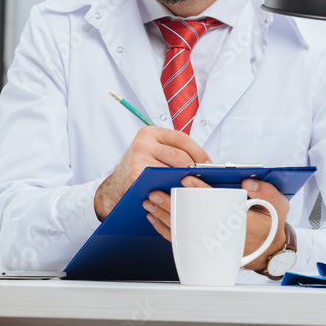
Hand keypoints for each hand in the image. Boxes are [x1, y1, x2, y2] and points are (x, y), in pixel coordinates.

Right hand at [94, 126, 210, 220]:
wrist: (116, 186)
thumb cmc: (141, 169)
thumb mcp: (153, 151)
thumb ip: (173, 150)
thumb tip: (205, 163)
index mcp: (150, 132)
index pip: (182, 138)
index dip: (199, 152)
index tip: (209, 164)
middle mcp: (143, 142)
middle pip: (179, 155)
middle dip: (195, 169)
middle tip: (204, 179)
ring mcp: (138, 158)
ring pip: (173, 170)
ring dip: (186, 180)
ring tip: (194, 186)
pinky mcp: (136, 175)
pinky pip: (163, 183)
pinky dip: (174, 188)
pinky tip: (180, 193)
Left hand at [142, 177, 289, 270]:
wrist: (266, 248)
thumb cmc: (270, 222)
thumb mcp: (277, 205)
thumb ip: (265, 190)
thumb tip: (247, 182)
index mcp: (242, 220)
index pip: (217, 202)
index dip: (200, 189)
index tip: (186, 178)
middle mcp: (223, 233)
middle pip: (192, 217)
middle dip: (172, 204)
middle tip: (155, 192)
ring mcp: (211, 243)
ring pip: (182, 230)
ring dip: (163, 215)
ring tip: (149, 202)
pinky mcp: (203, 248)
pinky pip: (180, 241)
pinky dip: (164, 229)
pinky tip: (154, 217)